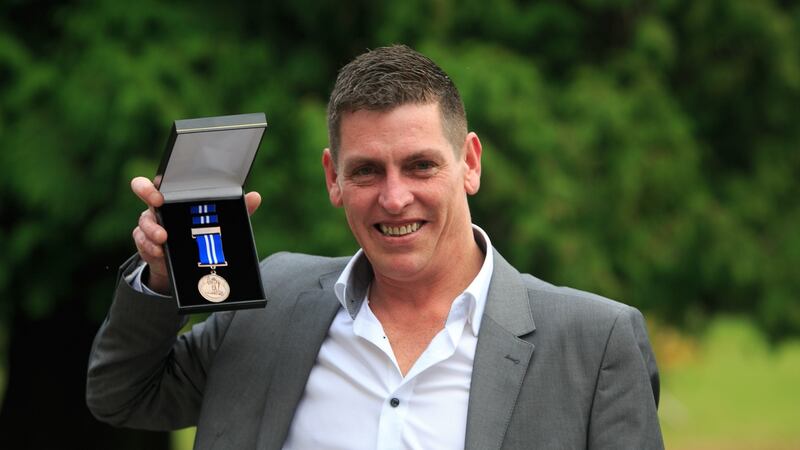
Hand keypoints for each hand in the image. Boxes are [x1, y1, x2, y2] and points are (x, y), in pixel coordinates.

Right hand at [130, 176, 261, 294]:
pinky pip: (143, 242)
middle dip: (146, 193)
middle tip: (158, 203)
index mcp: (175, 195)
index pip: (161, 179)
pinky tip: (160, 252)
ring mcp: (150, 224)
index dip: (157, 181)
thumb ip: (237, 209)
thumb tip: (255, 197)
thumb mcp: (219, 221)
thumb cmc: (201, 231)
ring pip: (143, 221)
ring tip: (163, 238)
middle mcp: (159, 206)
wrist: (185, 261)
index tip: (162, 191)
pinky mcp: (146, 243)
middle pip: (142, 190)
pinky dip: (151, 247)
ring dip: (152, 230)